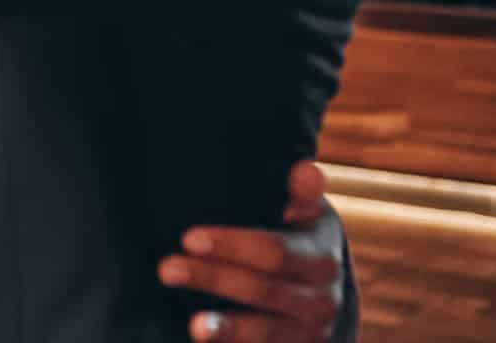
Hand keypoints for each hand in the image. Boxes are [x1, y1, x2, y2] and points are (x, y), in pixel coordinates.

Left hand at [158, 160, 344, 341]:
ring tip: (193, 325)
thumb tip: (305, 169)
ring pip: (266, 331)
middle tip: (166, 269)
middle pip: (262, 289)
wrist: (329, 293)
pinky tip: (203, 340)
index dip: (231, 246)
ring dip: (227, 329)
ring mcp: (310, 332)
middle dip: (213, 279)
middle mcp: (321, 298)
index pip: (273, 252)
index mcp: (321, 256)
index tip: (189, 238)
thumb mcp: (310, 216)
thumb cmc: (303, 238)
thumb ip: (302, 195)